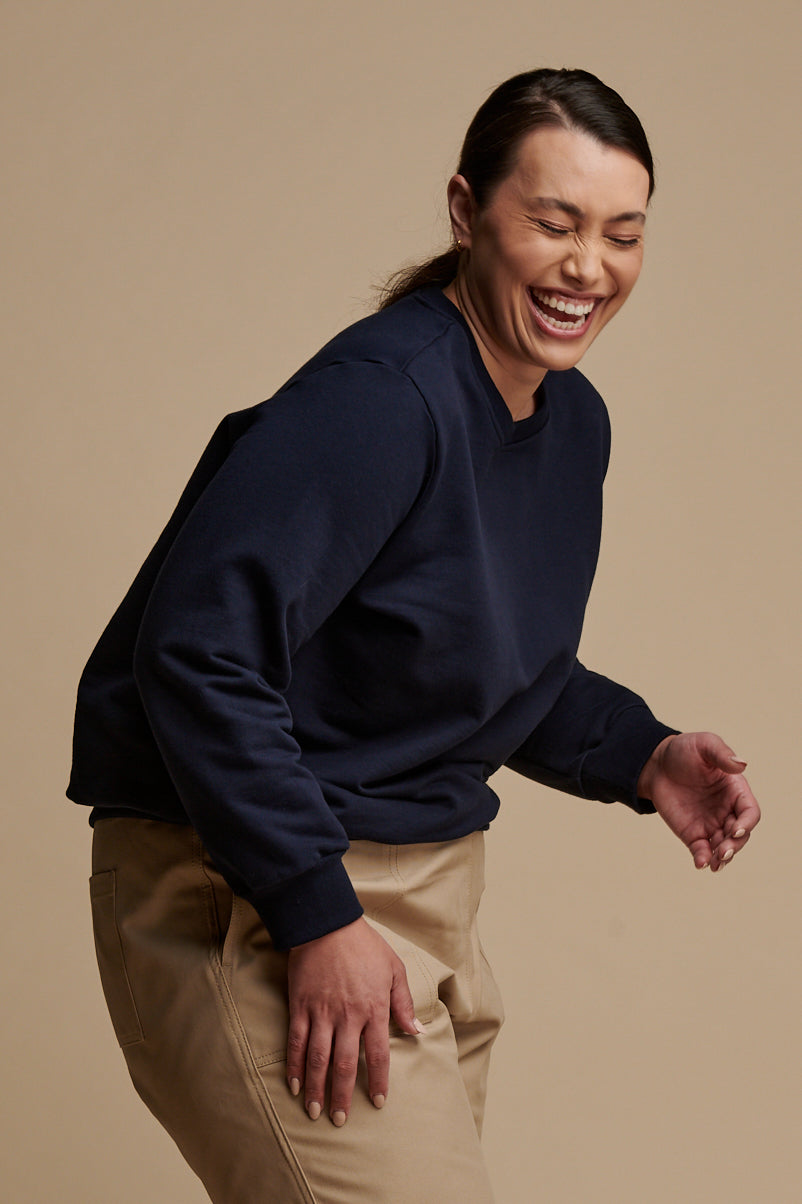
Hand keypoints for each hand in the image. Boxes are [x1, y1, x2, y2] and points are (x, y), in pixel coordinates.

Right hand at [286, 917, 422, 1125]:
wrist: (326, 924)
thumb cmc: (364, 945)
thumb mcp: (394, 968)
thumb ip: (403, 1002)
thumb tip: (416, 1031)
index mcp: (374, 1008)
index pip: (378, 1054)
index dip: (378, 1081)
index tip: (378, 1102)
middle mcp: (347, 1015)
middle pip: (345, 1064)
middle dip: (343, 1095)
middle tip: (340, 1120)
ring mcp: (321, 1012)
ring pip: (318, 1059)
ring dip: (316, 1088)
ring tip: (315, 1111)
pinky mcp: (300, 1006)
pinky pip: (295, 1042)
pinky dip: (293, 1066)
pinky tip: (293, 1085)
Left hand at [637, 732, 759, 870]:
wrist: (656, 763)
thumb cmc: (684, 750)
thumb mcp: (704, 745)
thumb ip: (721, 754)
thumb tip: (742, 764)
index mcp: (735, 791)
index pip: (750, 812)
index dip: (747, 823)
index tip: (736, 829)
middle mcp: (727, 811)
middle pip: (740, 834)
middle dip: (734, 845)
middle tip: (722, 851)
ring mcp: (711, 824)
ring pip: (723, 847)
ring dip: (722, 857)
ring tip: (714, 863)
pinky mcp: (693, 834)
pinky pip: (702, 851)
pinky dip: (702, 859)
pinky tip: (699, 863)